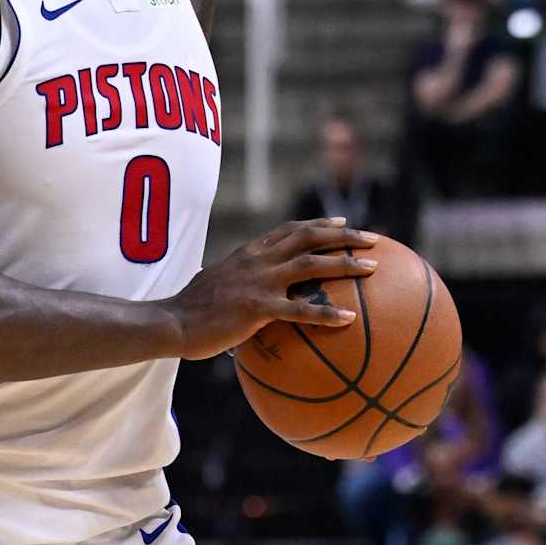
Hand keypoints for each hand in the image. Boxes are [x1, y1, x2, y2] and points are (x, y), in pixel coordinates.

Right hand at [167, 220, 376, 360]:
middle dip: (344, 236)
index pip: (288, 230)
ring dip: (345, 264)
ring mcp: (259, 282)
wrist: (172, 322)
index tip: (341, 223)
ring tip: (372, 269)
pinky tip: (349, 320)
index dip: (317, 225)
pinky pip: (300, 311)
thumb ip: (235, 283)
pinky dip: (327, 313)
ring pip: (311, 265)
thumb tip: (243, 297)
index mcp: (249, 254)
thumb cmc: (191, 310)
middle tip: (373, 240)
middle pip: (308, 238)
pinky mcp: (257, 308)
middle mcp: (257, 261)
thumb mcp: (215, 285)